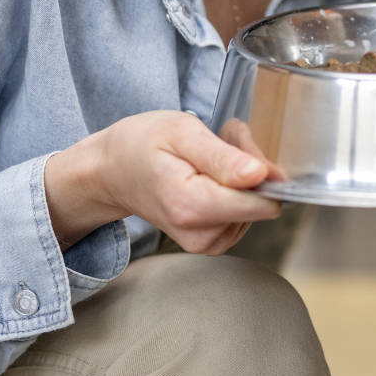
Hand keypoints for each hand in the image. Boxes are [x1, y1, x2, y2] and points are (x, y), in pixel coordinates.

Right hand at [43, 111, 280, 254]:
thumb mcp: (181, 133)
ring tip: (210, 152)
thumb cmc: (142, 145)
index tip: (236, 140)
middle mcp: (199, 234)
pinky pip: (245, 214)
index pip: (258, 202)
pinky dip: (236, 187)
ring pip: (256, 206)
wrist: (113, 171)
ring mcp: (205, 243)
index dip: (261, 167)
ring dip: (242, 172)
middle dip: (248, 163)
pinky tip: (213, 170)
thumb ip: (223, 158)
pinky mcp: (211, 241)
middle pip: (260, 201)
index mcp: (191, 207)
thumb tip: (262, 175)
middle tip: (220, 137)